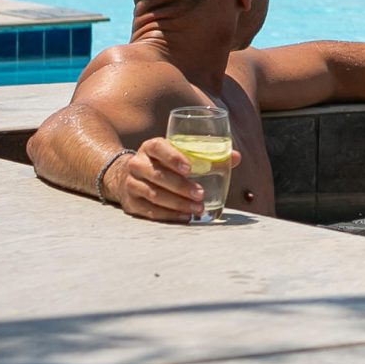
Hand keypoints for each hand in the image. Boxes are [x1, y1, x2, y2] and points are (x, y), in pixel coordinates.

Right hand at [111, 137, 235, 222]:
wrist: (129, 176)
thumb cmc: (165, 163)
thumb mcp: (179, 154)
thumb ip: (208, 154)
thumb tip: (235, 157)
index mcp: (151, 147)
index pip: (159, 148)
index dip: (174, 158)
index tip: (189, 168)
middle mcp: (137, 164)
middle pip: (158, 175)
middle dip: (181, 186)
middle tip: (201, 194)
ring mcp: (131, 184)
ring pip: (154, 195)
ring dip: (177, 203)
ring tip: (198, 208)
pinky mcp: (130, 203)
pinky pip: (149, 211)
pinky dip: (168, 215)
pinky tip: (185, 216)